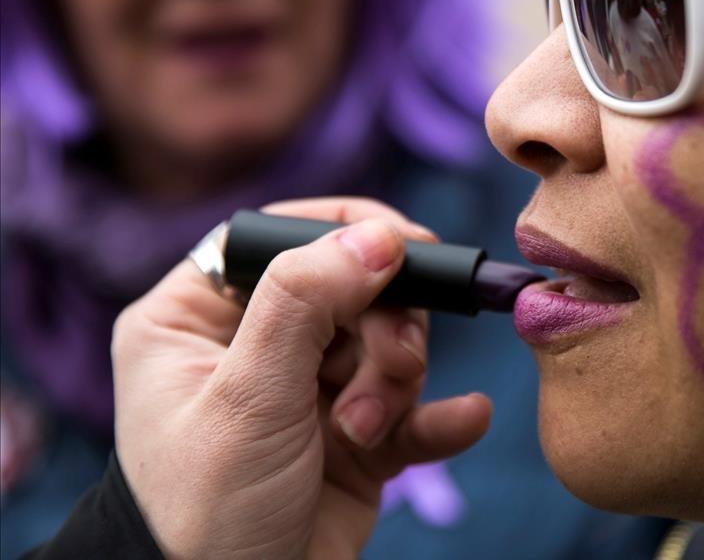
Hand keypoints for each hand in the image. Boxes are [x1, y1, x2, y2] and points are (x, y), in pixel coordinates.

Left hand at [111, 197, 491, 559]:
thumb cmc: (205, 509)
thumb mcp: (248, 395)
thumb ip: (307, 302)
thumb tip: (378, 236)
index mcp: (196, 317)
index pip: (281, 237)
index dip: (348, 235)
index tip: (408, 248)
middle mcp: (253, 346)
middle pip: (353, 289)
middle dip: (382, 329)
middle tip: (387, 370)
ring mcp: (307, 393)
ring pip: (388, 345)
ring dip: (396, 383)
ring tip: (366, 432)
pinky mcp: (353, 440)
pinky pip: (412, 409)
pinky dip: (439, 416)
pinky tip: (465, 420)